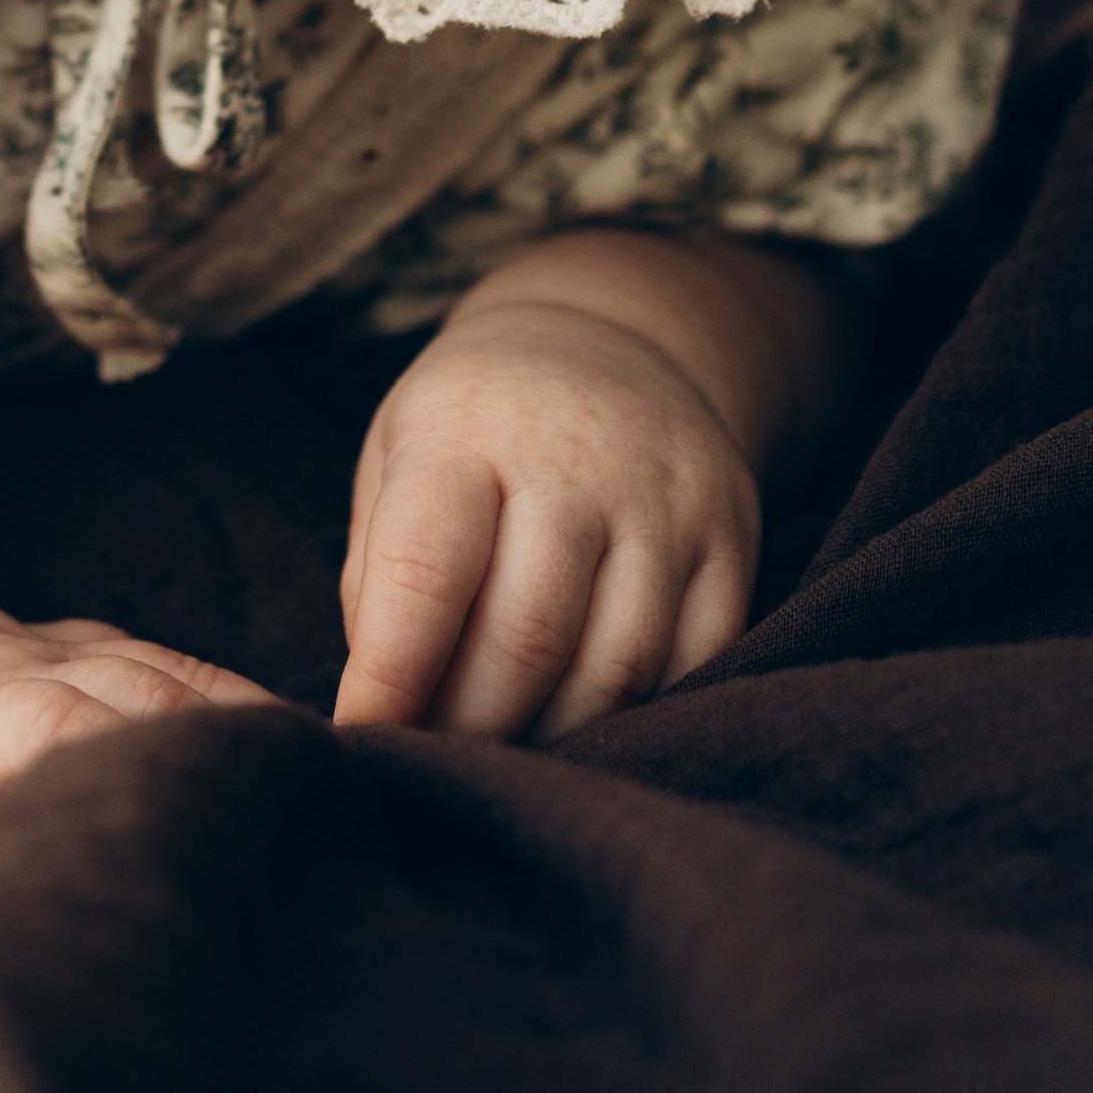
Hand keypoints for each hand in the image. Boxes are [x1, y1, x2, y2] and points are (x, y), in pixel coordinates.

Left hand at [334, 287, 759, 742]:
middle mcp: (574, 460)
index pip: (423, 569)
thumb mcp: (397, 457)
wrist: (609, 338)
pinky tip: (586, 718)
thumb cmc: (475, 426)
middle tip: (437, 754)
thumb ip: (377, 577)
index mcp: (466, 433)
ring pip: (616, 666)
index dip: (390, 674)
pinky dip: (637, 716)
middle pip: (526, 637)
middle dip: (470, 724)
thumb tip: (381, 706)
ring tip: (506, 747)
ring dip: (552, 734)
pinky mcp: (731, 537)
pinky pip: (694, 664)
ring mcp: (665, 500)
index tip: (361, 737)